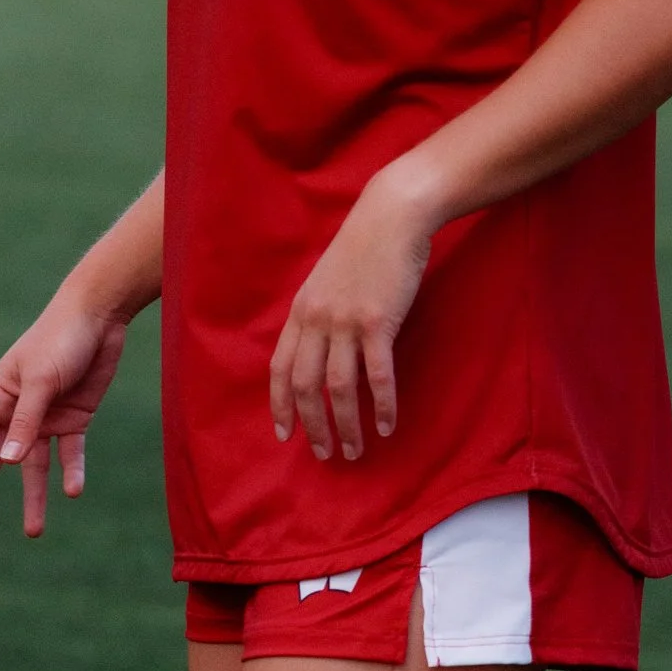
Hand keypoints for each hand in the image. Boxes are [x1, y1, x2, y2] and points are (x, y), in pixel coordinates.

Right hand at [0, 293, 126, 538]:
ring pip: (34, 465)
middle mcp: (17, 411)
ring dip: (34, 495)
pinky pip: (69, 453)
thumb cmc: (61, 338)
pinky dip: (71, 471)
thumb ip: (25, 421)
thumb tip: (4, 463)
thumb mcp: (41, 380)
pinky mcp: (74, 418)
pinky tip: (73, 492)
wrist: (101, 315)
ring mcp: (46, 417)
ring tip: (34, 531)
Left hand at [269, 170, 434, 463]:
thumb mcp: (327, 280)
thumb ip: (319, 313)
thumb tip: (319, 349)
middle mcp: (317, 319)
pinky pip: (377, 375)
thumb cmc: (364, 247)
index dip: (279, 405)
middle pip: (306, 386)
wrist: (391, 216)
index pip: (280, 368)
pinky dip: (382, 405)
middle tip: (325, 454)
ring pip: (339, 387)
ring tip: (354, 450)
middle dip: (313, 425)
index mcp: (302, 310)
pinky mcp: (378, 321)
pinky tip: (387, 426)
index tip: (284, 434)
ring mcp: (346, 321)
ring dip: (346, 425)